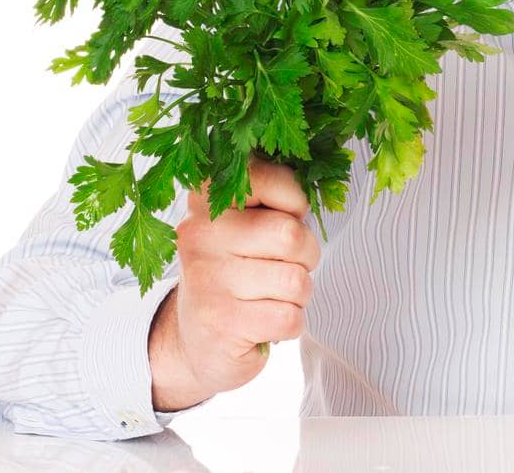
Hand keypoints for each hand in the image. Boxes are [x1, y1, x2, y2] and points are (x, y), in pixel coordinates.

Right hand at [148, 156, 321, 411]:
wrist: (196, 336)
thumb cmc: (236, 269)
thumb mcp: (245, 222)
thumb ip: (274, 197)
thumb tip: (317, 189)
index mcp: (207, 198)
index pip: (270, 178)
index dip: (295, 200)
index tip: (288, 217)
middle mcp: (200, 234)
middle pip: (291, 235)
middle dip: (307, 255)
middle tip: (287, 265)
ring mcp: (208, 279)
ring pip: (296, 280)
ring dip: (299, 293)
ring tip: (274, 295)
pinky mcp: (221, 323)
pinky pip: (289, 318)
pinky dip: (292, 322)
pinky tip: (267, 320)